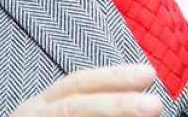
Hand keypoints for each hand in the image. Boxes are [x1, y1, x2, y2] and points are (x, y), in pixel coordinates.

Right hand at [10, 63, 161, 116]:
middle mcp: (32, 115)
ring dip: (108, 113)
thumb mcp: (59, 114)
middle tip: (155, 105)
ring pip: (70, 114)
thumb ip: (87, 110)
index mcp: (41, 107)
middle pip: (75, 105)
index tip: (149, 74)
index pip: (78, 85)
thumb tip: (141, 110)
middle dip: (115, 103)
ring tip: (147, 113)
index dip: (113, 78)